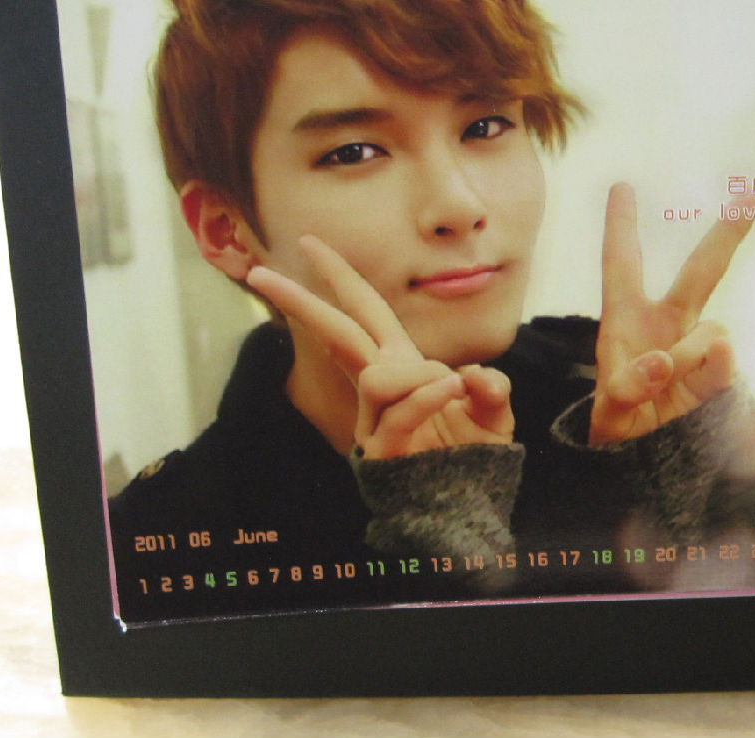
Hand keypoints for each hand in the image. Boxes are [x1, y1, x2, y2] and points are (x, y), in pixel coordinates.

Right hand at [247, 236, 513, 459]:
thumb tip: (472, 374)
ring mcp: (376, 420)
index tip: (310, 243)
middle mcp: (381, 388)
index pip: (363, 312)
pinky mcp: (381, 451)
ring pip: (379, 375)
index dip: (340, 277)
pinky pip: (402, 407)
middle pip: (337, 332)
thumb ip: (491, 389)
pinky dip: (430, 394)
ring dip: (419, 375)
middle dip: (302, 300)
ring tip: (451, 387)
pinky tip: (454, 389)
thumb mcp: (494, 415)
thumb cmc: (474, 460)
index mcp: (400, 367)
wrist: (468, 510)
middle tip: (260, 272)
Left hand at [589, 183, 754, 445]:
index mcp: (625, 319)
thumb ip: (631, 385)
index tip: (622, 185)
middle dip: (729, 230)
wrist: (643, 457)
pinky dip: (708, 378)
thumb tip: (669, 360)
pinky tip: (689, 399)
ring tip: (662, 392)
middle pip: (702, 269)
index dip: (621, 225)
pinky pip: (724, 365)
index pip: (621, 264)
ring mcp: (697, 346)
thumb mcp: (610, 408)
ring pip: (712, 333)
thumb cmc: (618, 421)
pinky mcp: (719, 373)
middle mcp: (666, 322)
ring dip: (687, 360)